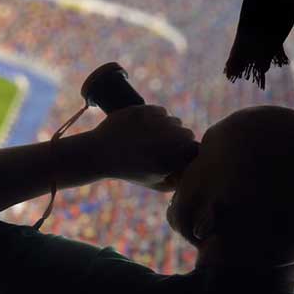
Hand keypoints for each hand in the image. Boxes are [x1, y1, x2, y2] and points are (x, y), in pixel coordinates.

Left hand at [82, 104, 199, 189]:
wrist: (98, 153)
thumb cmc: (129, 170)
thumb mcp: (154, 183)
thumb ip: (176, 182)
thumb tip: (193, 173)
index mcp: (170, 160)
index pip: (195, 149)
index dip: (187, 151)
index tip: (177, 154)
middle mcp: (166, 140)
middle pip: (187, 133)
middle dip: (179, 138)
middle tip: (163, 144)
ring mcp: (154, 124)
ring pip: (174, 121)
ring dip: (167, 127)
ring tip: (149, 137)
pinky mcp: (143, 111)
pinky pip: (160, 111)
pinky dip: (155, 117)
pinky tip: (144, 126)